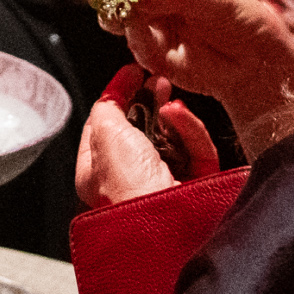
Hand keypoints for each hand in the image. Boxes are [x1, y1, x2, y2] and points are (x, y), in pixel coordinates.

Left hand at [77, 66, 215, 207]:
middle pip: (141, 130)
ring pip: (172, 139)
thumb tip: (114, 92)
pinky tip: (181, 117)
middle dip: (149, 102)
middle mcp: (130, 180)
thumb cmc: (127, 187)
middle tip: (157, 82)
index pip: (103, 126)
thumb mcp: (105, 133)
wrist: (166, 220)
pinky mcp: (197, 185)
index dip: (116, 96)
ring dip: (171, 116)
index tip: (131, 73)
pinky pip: (196, 150)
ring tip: (170, 103)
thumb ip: (106, 108)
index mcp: (97, 172)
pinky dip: (190, 130)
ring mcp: (165, 183)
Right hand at [84, 0, 293, 144]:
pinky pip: (131, 43)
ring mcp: (143, 17)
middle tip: (111, 2)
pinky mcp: (145, 46)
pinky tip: (170, 49)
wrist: (253, 64)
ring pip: (111, 15)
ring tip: (146, 26)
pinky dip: (144, 46)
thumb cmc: (241, 19)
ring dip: (121, 21)